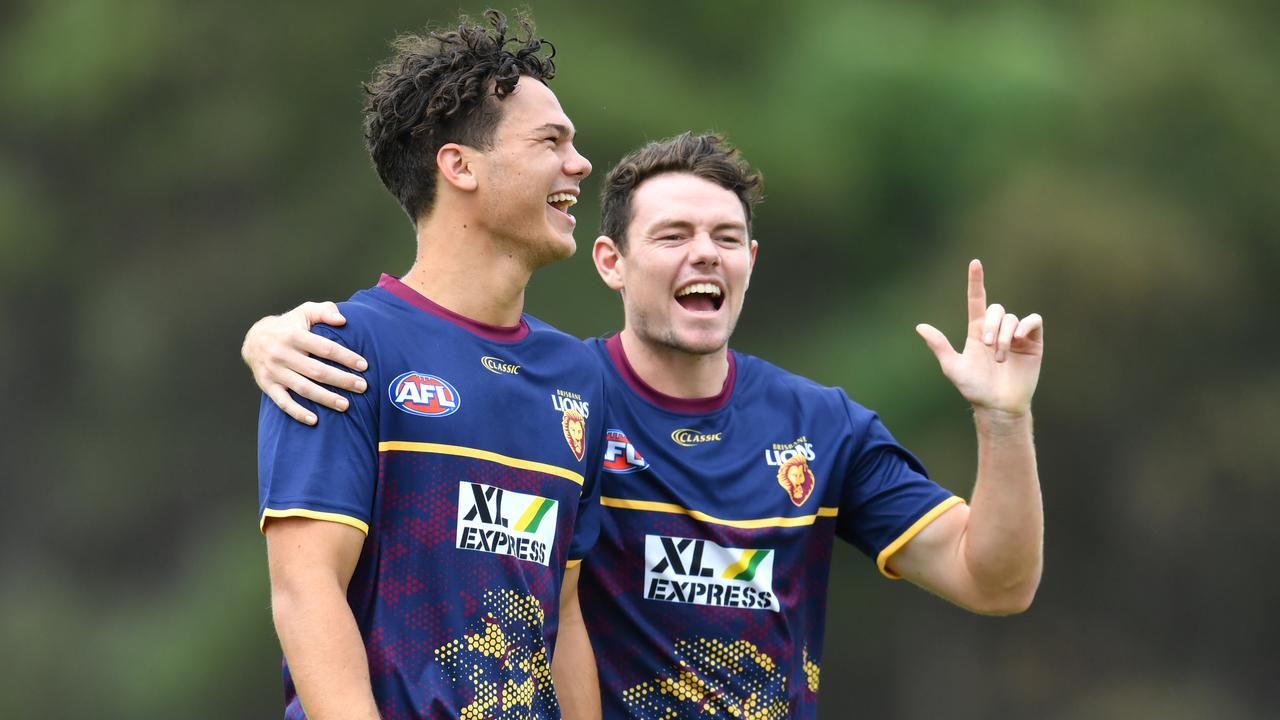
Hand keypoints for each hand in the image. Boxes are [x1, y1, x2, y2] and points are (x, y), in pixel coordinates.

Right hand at [241, 301, 368, 424]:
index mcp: (294, 335)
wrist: (253, 339)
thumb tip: (343, 320)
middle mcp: (283, 354)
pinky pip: (283, 402)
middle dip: (342, 380)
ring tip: (346, 405)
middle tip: (362, 387)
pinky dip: (298, 412)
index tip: (363, 366)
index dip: (345, 357)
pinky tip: (314, 420)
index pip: (325, 348)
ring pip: (304, 388)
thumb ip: (324, 311)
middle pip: (317, 371)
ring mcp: (274, 372)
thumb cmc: (288, 326)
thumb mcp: (304, 312)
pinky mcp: (267, 386)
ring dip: (326, 398)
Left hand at [915, 259, 1043, 415]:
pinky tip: (1020, 338)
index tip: (974, 263)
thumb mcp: (953, 367)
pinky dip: (1027, 325)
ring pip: (1012, 318)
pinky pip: (1034, 321)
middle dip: (992, 326)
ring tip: (1000, 358)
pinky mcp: (1033, 342)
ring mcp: (1016, 336)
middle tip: (988, 347)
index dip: (976, 282)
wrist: (997, 405)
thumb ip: (939, 346)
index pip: (977, 300)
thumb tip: (920, 326)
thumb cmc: (974, 388)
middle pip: (997, 309)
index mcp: (977, 331)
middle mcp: (997, 330)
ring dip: (1005, 336)